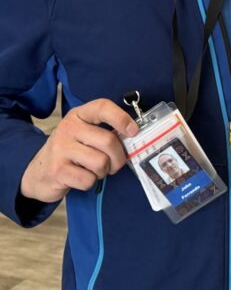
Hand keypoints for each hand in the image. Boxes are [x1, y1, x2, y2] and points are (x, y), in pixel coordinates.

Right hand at [20, 99, 138, 203]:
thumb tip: (132, 137)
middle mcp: (68, 128)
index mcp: (78, 115)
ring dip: (104, 171)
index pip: (102, 107)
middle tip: (115, 163)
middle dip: (119, 157)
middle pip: (108, 140)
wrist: (39, 172)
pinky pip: (89, 180)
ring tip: (95, 170)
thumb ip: (104, 131)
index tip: (134, 131)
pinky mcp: (58, 170)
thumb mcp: (83, 133)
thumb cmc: (70, 151)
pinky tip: (82, 177)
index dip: (121, 118)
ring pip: (101, 162)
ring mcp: (61, 149)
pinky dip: (90, 182)